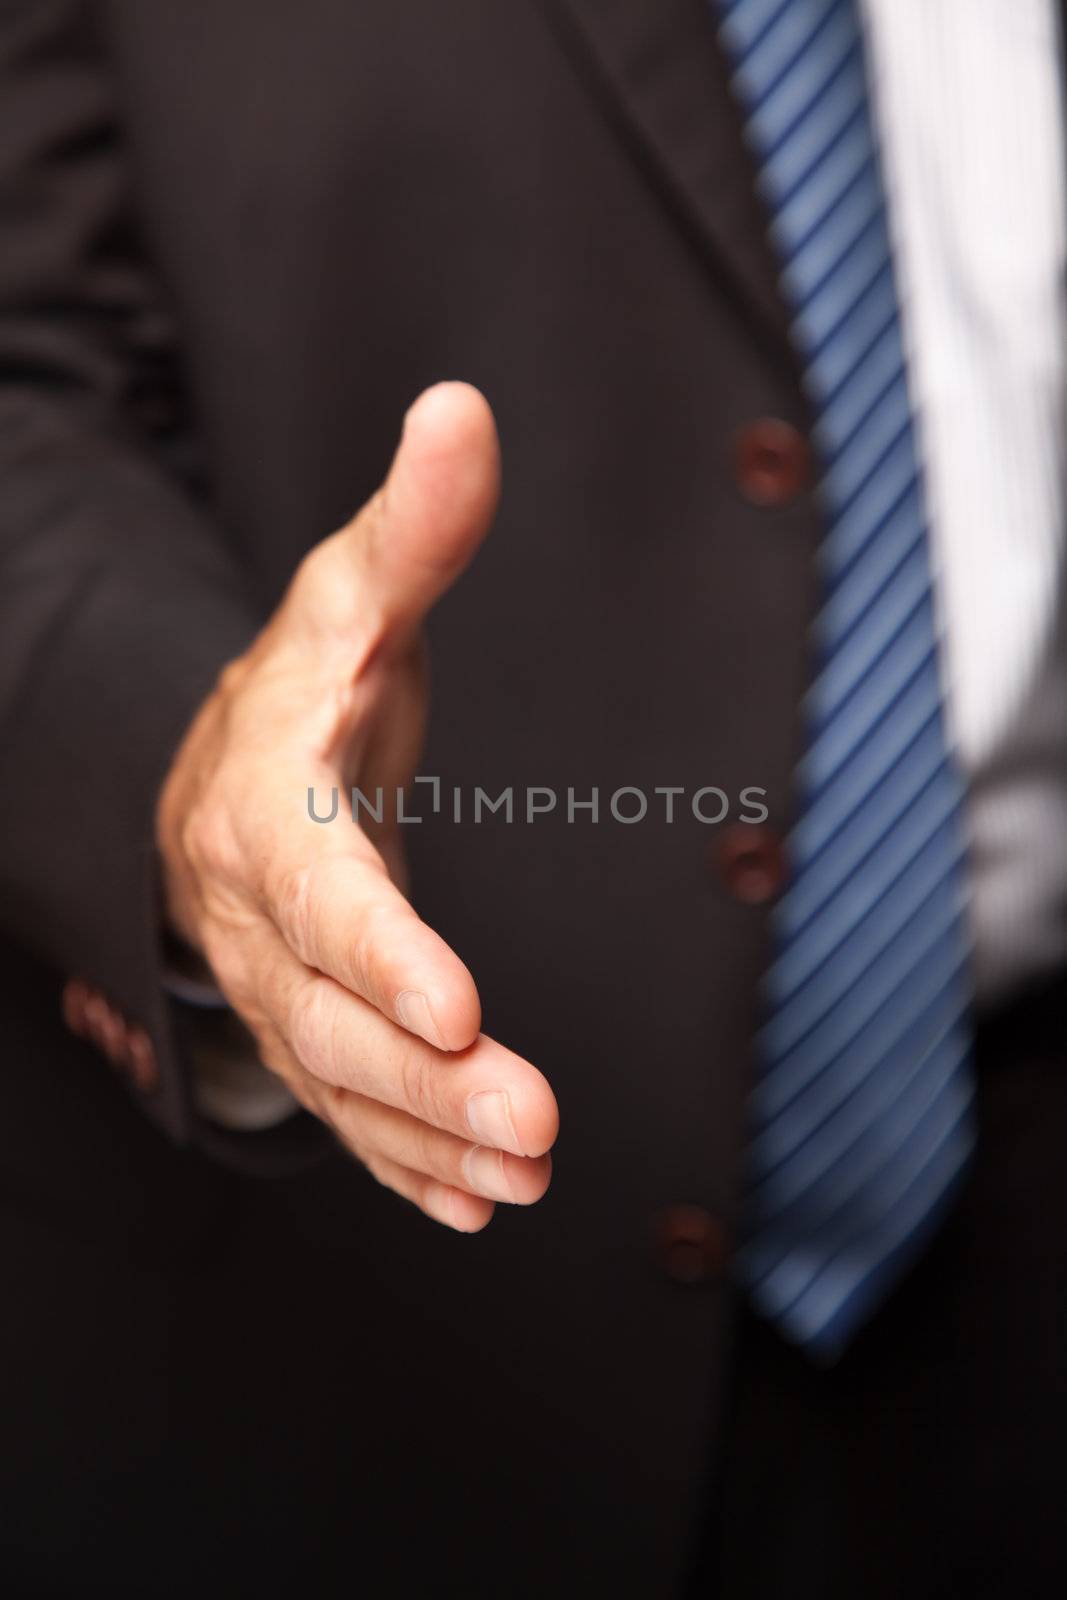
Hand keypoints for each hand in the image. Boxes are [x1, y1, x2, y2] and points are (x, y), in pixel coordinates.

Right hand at [156, 383, 557, 1229]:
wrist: (228, 769)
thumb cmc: (303, 679)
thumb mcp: (353, 596)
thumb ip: (414, 527)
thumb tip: (463, 407)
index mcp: (264, 813)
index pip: (317, 894)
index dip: (379, 952)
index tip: (457, 1004)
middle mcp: (260, 920)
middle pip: (333, 1017)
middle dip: (428, 1081)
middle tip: (535, 1127)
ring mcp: (280, 989)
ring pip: (343, 1083)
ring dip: (430, 1138)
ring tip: (526, 1177)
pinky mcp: (314, 1029)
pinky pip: (349, 1111)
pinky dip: (407, 1161)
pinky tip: (477, 1200)